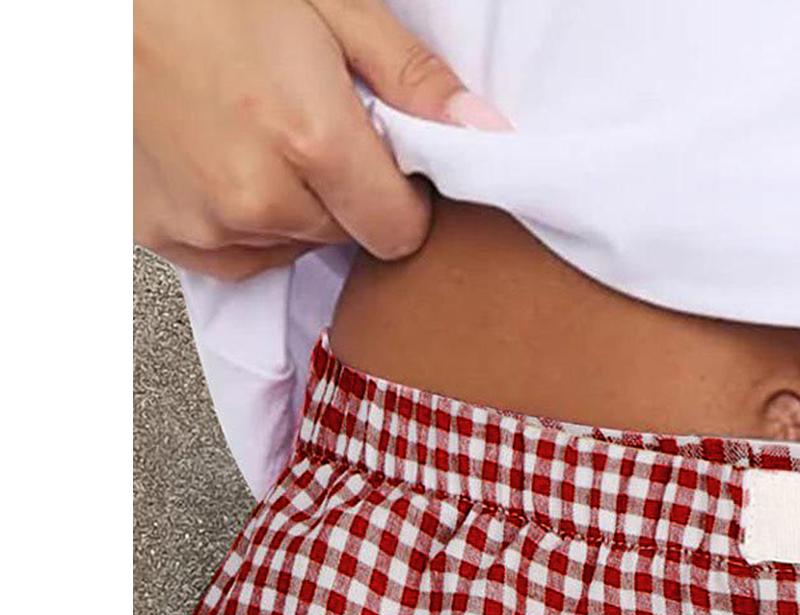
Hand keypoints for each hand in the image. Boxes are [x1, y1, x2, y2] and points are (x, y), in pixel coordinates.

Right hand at [134, 0, 510, 281]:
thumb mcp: (330, 4)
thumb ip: (412, 77)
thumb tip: (486, 133)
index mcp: (309, 140)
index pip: (400, 231)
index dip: (402, 196)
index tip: (383, 158)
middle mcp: (257, 197)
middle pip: (344, 235)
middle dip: (340, 189)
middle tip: (300, 118)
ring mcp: (205, 223)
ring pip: (289, 245)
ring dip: (285, 201)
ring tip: (248, 127)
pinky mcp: (163, 232)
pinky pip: (233, 253)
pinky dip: (235, 215)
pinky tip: (214, 152)